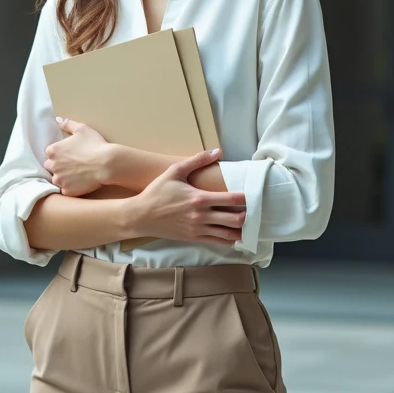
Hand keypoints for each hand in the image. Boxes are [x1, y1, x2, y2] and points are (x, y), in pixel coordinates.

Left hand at [44, 118, 112, 196]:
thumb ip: (67, 124)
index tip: (70, 155)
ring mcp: (59, 179)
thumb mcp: (82, 129)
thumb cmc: (95, 144)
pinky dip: (71, 188)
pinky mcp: (67, 191)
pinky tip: (81, 182)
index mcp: (53, 150)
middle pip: (51, 167)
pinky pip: (65, 190)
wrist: (106, 163)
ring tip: (77, 174)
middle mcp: (52, 165)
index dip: (60, 155)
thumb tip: (58, 120)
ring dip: (64, 178)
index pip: (50, 154)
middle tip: (73, 165)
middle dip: (59, 166)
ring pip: (57, 180)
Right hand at [127, 148, 245, 244]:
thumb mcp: (174, 171)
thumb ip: (197, 160)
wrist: (141, 215)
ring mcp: (198, 229)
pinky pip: (217, 241)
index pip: (231, 200)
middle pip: (235, 219)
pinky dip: (229, 240)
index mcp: (199, 198)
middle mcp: (201, 215)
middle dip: (247, 215)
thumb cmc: (157, 192)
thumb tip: (217, 151)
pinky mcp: (193, 238)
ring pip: (228, 233)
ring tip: (247, 224)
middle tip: (252, 210)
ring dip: (240, 230)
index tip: (251, 195)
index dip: (245, 198)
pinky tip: (235, 236)